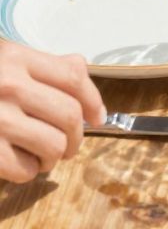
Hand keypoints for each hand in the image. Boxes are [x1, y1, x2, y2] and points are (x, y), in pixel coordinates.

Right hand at [0, 43, 104, 182]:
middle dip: (76, 136)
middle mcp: (8, 85)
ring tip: (46, 155)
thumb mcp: (4, 57)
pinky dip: (29, 171)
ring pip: (52, 145)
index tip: (97, 117)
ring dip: (55, 156)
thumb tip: (81, 72)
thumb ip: (42, 64)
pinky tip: (22, 163)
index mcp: (17, 58)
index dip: (93, 100)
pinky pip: (23, 168)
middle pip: (68, 114)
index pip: (73, 77)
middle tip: (69, 144)